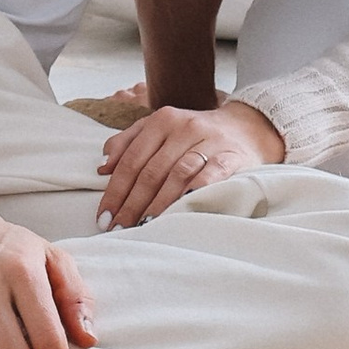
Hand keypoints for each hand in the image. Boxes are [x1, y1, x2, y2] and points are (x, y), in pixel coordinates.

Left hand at [95, 96, 282, 227]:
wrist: (247, 128)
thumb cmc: (195, 135)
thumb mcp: (161, 129)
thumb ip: (129, 142)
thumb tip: (102, 168)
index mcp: (162, 120)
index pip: (131, 159)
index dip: (115, 190)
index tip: (103, 216)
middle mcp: (184, 127)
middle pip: (151, 171)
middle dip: (131, 203)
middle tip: (118, 228)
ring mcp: (209, 141)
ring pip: (177, 175)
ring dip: (158, 204)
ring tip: (143, 226)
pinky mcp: (231, 156)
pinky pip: (209, 177)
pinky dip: (193, 194)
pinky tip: (180, 211)